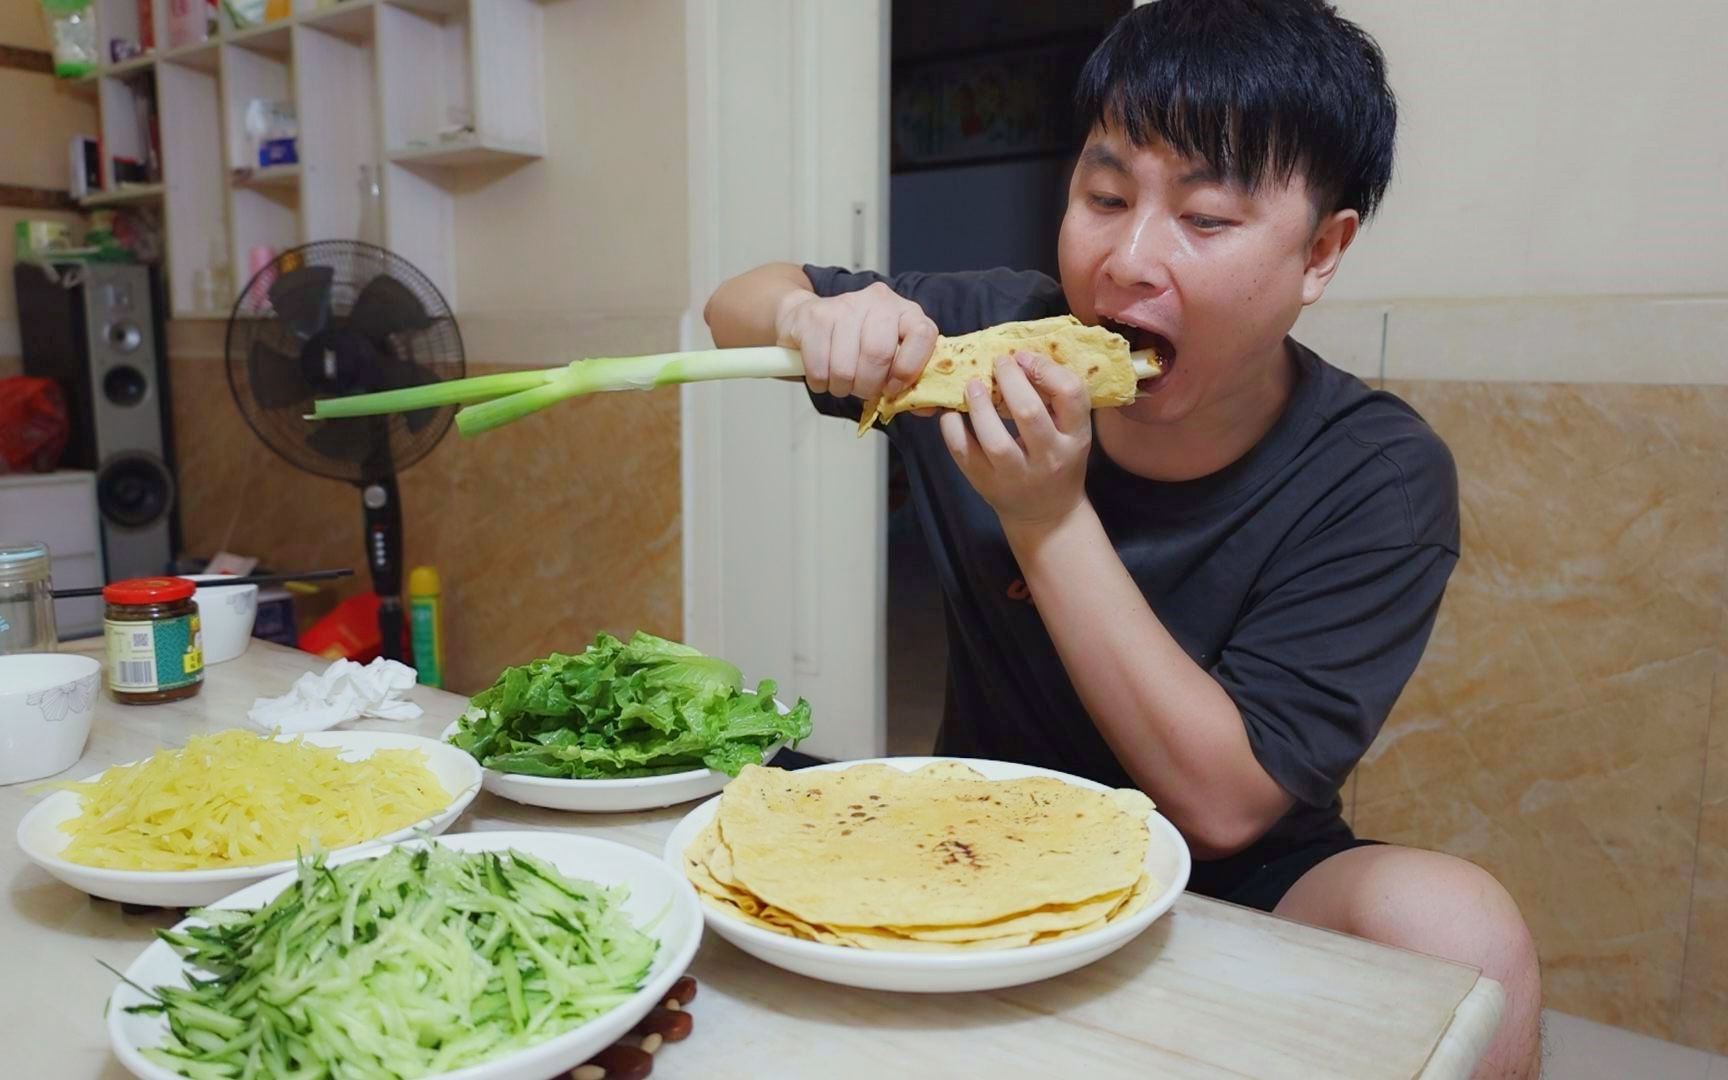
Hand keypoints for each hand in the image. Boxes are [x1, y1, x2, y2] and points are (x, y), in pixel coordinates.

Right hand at [775, 282, 938, 400]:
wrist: (810, 320)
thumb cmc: (857, 344)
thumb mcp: (891, 360)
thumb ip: (911, 384)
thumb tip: (928, 409)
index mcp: (906, 311)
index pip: (921, 334)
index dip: (908, 369)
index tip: (893, 388)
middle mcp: (877, 301)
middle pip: (878, 354)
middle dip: (869, 386)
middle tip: (863, 389)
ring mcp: (844, 305)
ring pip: (845, 367)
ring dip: (843, 387)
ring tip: (842, 382)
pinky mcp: (815, 316)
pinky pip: (819, 368)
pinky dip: (821, 383)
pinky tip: (824, 375)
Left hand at [939, 351, 1092, 527]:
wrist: (1047, 514)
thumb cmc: (1059, 460)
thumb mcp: (1071, 431)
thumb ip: (1056, 399)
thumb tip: (1021, 355)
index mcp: (1075, 437)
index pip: (1071, 395)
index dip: (1046, 369)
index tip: (1025, 358)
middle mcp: (1049, 458)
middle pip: (1029, 413)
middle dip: (1011, 380)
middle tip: (999, 362)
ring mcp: (1016, 475)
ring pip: (995, 440)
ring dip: (980, 406)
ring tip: (972, 383)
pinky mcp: (986, 484)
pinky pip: (964, 453)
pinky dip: (952, 428)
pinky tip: (952, 411)